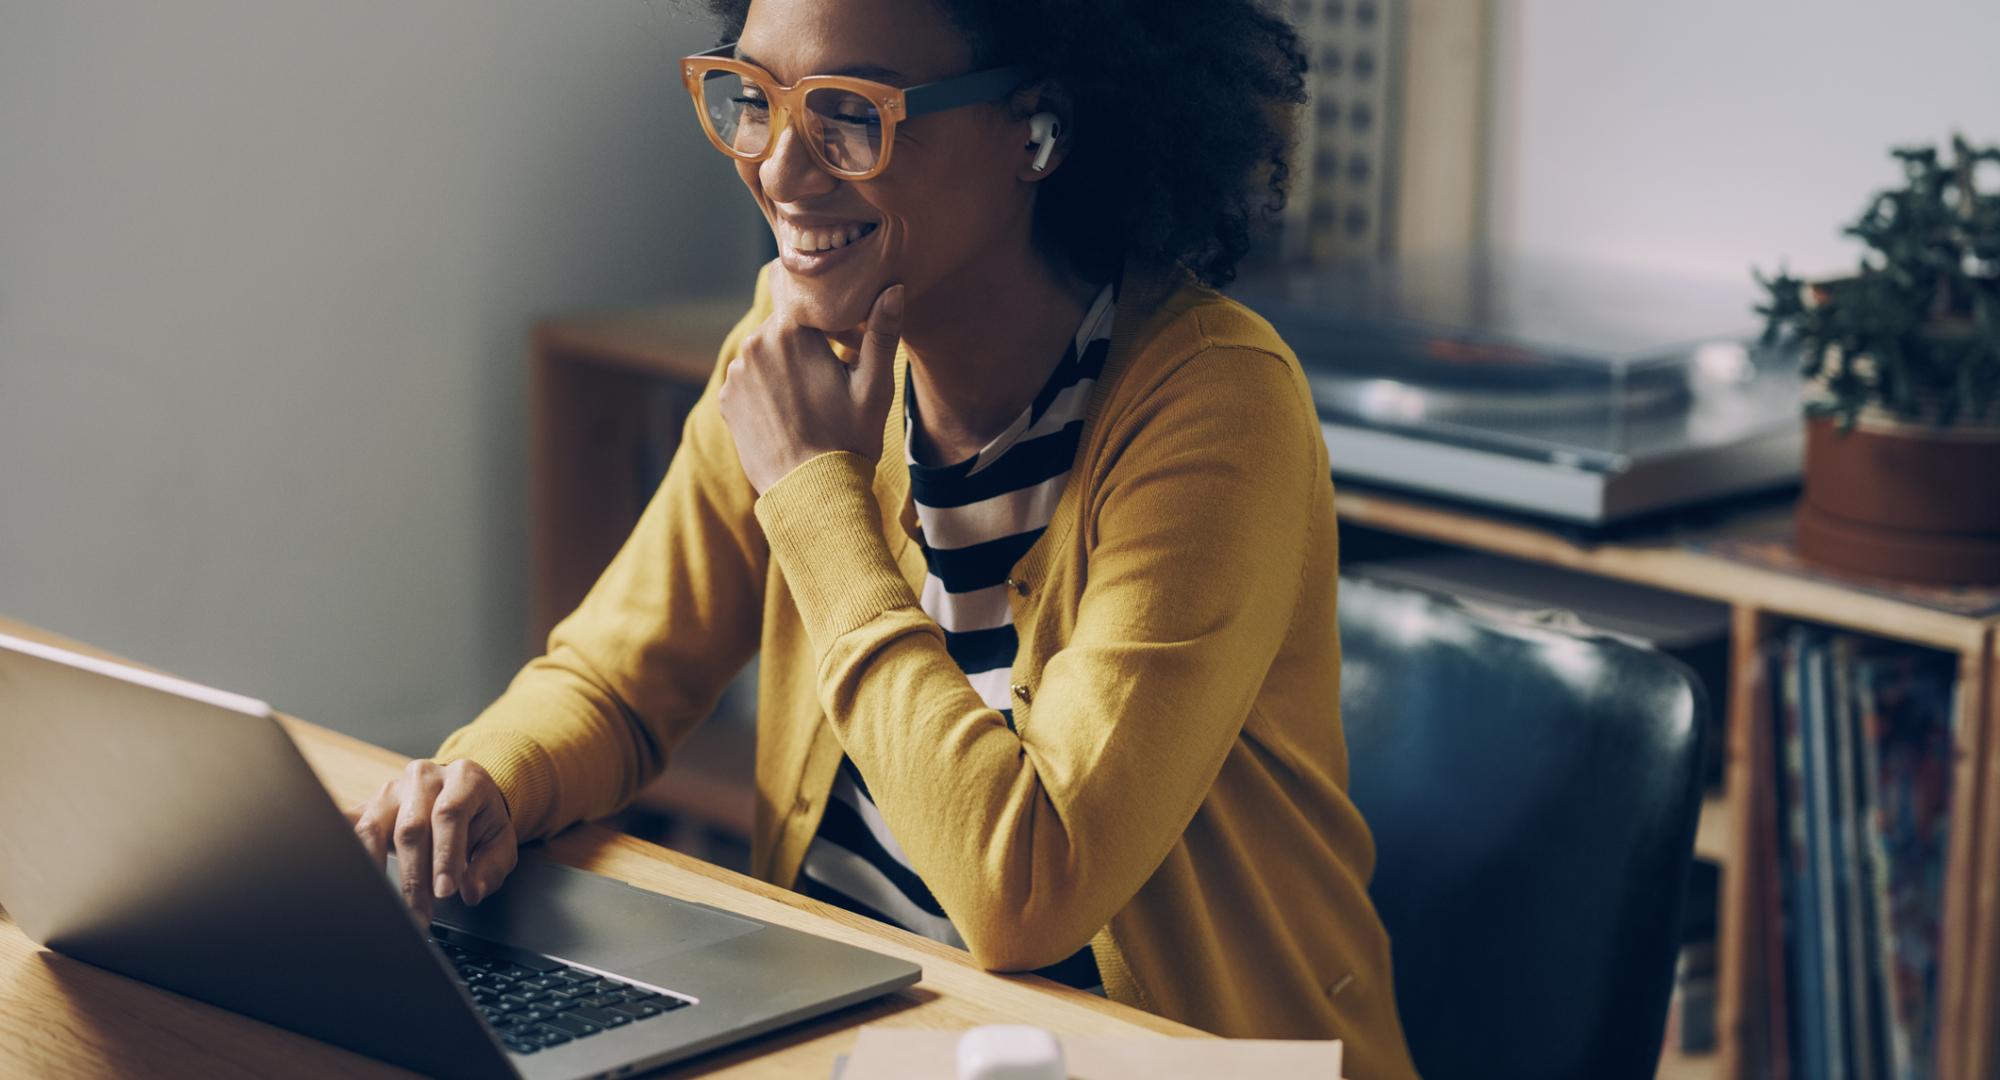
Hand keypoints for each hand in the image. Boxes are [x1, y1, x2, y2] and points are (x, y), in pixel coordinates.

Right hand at [345, 758, 518, 924]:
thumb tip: (471, 892)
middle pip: (411, 827)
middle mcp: (424, 777)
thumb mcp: (500, 839)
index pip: (449, 814)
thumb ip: (490, 867)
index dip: (445, 856)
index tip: (445, 892)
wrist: (460, 795)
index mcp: (463, 778)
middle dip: (415, 876)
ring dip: (379, 872)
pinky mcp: (367, 805)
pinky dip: (348, 854)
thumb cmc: (480, 820)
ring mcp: (391, 790)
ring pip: (373, 829)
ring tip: (390, 907)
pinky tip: (353, 880)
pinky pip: (349, 829)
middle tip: (420, 914)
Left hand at [718, 269, 905, 494]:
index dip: (832, 321)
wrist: (812, 493)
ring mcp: (735, 374)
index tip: (849, 348)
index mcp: (789, 331)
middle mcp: (753, 345)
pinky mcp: (726, 400)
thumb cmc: (849, 439)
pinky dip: (767, 390)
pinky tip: (789, 415)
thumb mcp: (875, 386)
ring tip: (811, 401)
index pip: (809, 303)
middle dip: (807, 343)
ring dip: (785, 366)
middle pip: (785, 327)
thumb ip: (882, 333)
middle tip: (832, 376)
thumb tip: (893, 288)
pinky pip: (749, 380)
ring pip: (766, 353)